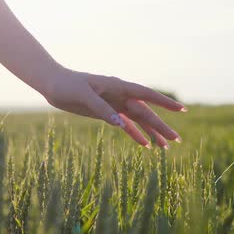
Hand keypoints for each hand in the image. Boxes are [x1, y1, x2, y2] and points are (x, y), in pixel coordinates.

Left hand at [42, 67, 186, 148]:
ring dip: (151, 132)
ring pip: (138, 120)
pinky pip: (125, 125)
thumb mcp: (83, 96)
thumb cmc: (67, 86)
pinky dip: (135, 134)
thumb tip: (119, 124)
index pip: (146, 95)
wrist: (53, 84)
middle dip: (161, 126)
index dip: (164, 103)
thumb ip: (102, 109)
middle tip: (177, 140)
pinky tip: (146, 146)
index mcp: (118, 86)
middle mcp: (120, 95)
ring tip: (166, 148)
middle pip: (145, 112)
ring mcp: (114, 104)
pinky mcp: (107, 113)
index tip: (181, 110)